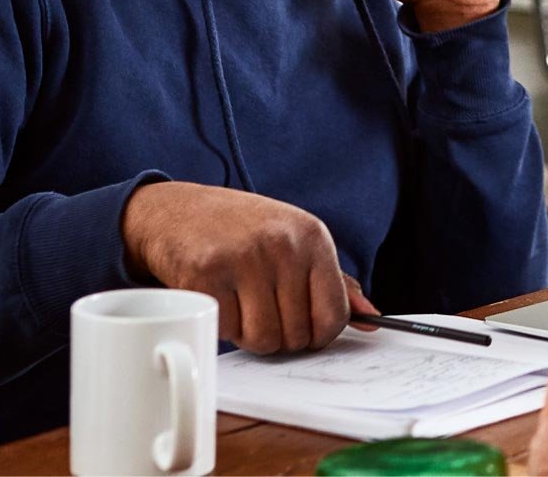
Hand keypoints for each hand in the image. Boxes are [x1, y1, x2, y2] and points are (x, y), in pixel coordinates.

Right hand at [120, 182, 378, 353]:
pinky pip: (227, 331)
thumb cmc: (241, 229)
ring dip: (250, 335)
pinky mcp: (204, 276)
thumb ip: (334, 282)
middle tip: (262, 312)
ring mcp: (242, 258)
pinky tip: (218, 300)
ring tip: (241, 306)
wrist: (176, 210)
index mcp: (313, 236)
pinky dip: (222, 327)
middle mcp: (281, 244)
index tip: (305, 332)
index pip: (334, 314)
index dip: (319, 336)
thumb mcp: (294, 241)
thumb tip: (371, 318)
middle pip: (297, 334)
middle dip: (280, 336)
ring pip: (263, 339)